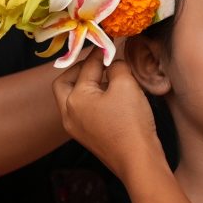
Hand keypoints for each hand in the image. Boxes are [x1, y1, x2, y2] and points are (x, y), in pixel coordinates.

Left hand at [52, 45, 163, 180]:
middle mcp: (68, 114)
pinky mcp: (88, 137)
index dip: (101, 52)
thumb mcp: (126, 85)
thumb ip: (117, 66)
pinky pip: (83, 111)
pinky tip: (111, 97)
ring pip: (73, 98)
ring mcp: (76, 128)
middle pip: (64, 83)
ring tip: (108, 78)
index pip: (87, 67)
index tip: (109, 42)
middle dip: (79, 69)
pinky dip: (92, 99)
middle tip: (98, 63)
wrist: (138, 160)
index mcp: (74, 99)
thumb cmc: (130, 122)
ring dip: (87, 85)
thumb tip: (113, 62)